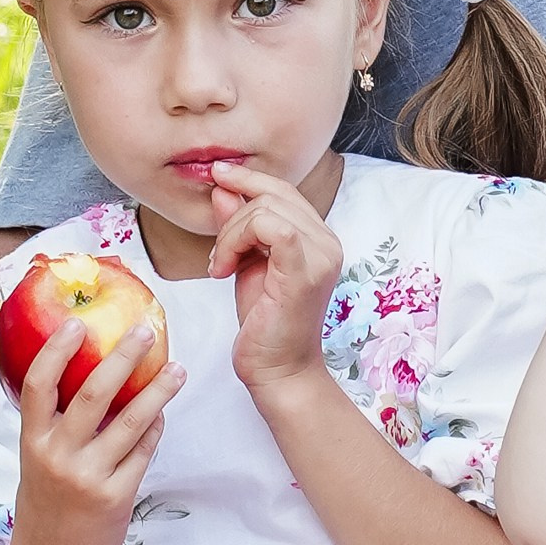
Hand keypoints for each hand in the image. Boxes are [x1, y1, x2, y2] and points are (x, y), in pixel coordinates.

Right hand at [10, 311, 180, 544]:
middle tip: (145, 331)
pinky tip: (162, 415)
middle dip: (123, 357)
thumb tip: (91, 373)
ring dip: (158, 391)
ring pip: (131, 421)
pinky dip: (156, 429)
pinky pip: (144, 451)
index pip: (38, 385)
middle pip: (93, 393)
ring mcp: (89, 477)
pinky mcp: (117, 496)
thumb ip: (56, 425)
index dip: (56, 350)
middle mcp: (58, 456)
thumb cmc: (47, 502)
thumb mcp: (37, 461)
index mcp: (32, 442)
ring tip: (178, 369)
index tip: (77, 322)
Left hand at [212, 165, 344, 404]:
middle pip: (273, 195)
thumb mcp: (246, 263)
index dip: (249, 178)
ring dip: (229, 234)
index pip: (283, 190)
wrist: (277, 370)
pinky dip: (237, 240)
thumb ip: (238, 225)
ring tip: (221, 266)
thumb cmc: (264, 323)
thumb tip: (223, 188)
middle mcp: (328, 241)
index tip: (218, 174)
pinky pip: (270, 227)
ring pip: (266, 208)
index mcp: (318, 237)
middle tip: (218, 256)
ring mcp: (322, 254)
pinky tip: (225, 268)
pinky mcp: (306, 270)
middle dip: (232, 218)